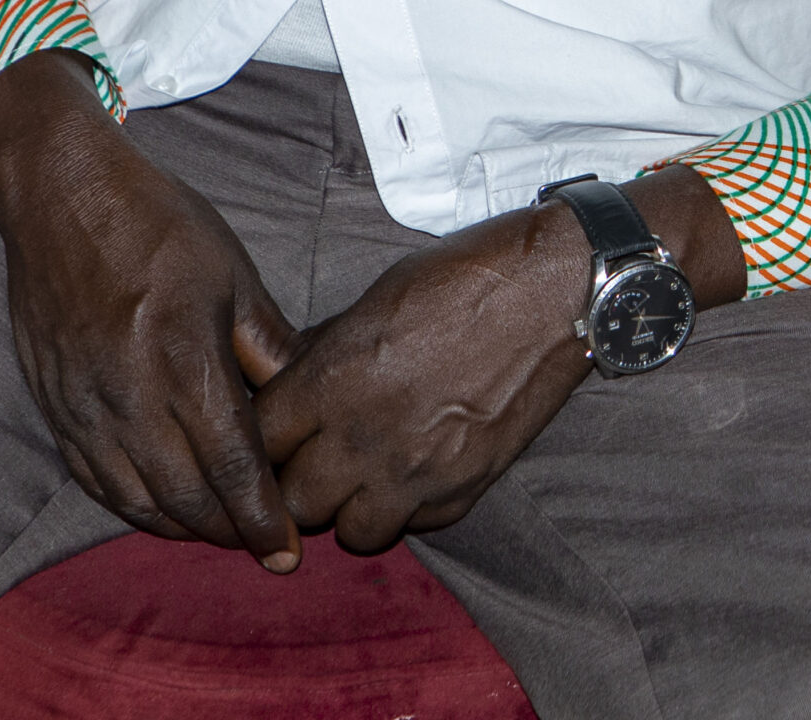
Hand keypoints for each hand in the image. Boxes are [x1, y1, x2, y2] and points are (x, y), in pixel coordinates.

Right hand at [0, 50, 303, 567]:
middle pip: (186, 498)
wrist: (61, 198)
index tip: (286, 553)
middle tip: (261, 542)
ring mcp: (86, 408)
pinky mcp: (56, 407)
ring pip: (138, 501)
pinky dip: (133, 506)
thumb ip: (265, 345)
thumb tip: (303, 401)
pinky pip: (95, 482)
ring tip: (218, 528)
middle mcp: (130, 397)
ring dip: (182, 526)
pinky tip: (159, 505)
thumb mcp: (232, 272)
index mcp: (183, 360)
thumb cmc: (156, 224)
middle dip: (228, 531)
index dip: (261, 518)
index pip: (231, 467)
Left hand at [254, 164, 744, 553]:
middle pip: (296, 501)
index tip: (276, 425)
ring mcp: (417, 472)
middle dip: (298, 480)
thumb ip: (327, 351)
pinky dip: (408, 506)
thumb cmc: (460, 278)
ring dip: (351, 505)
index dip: (264, 434)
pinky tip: (417, 467)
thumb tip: (292, 377)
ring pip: (352, 532)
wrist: (549, 293)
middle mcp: (366, 438)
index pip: (261, 441)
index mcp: (334, 381)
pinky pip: (415, 525)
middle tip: (314, 453)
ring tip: (365, 469)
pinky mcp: (463, 490)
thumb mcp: (375, 298)